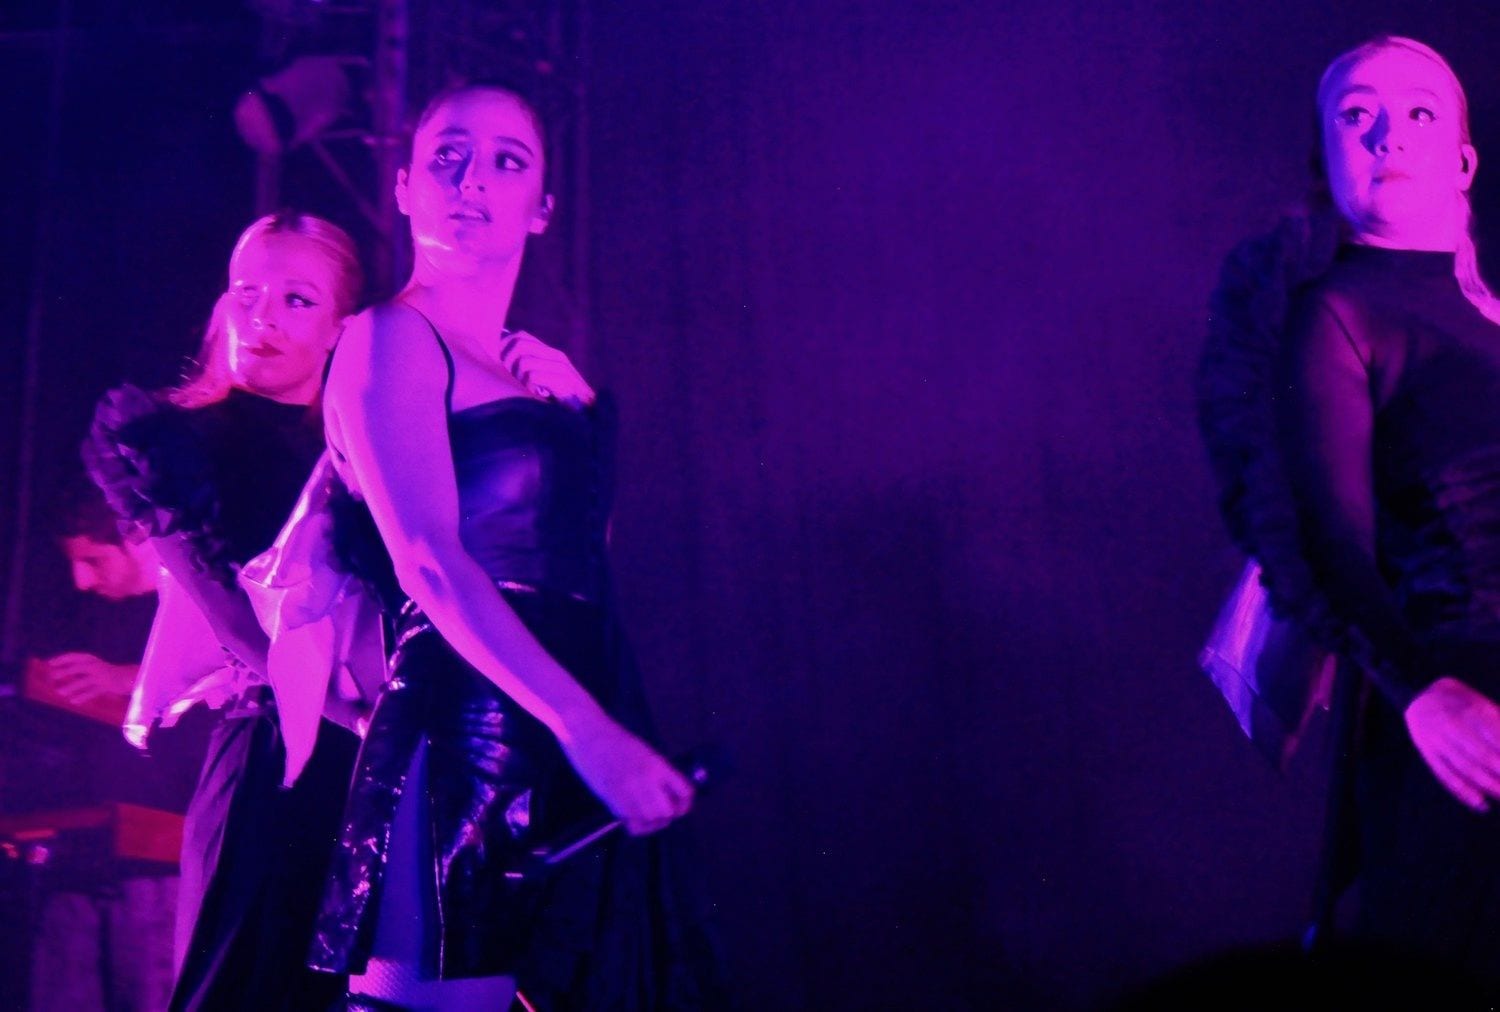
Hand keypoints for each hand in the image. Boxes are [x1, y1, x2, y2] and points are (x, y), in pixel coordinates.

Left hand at [40, 653, 137, 704]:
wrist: (127, 677)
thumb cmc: (104, 673)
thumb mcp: (92, 666)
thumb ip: (78, 668)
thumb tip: (56, 674)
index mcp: (91, 659)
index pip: (74, 657)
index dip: (61, 659)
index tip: (49, 663)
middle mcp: (96, 666)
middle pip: (78, 668)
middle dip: (65, 671)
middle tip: (52, 677)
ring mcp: (101, 676)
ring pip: (84, 682)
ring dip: (71, 687)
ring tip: (60, 692)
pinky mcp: (107, 686)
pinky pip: (92, 692)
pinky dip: (82, 696)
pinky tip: (74, 701)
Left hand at [501, 331, 595, 406]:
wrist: (587, 415)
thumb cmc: (561, 401)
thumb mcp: (542, 381)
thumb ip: (528, 368)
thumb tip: (502, 358)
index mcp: (551, 353)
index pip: (521, 336)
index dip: (505, 348)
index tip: (502, 366)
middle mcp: (557, 356)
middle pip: (519, 344)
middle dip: (508, 361)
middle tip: (511, 379)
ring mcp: (562, 367)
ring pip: (524, 361)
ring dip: (519, 378)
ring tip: (525, 390)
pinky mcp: (564, 380)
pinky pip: (534, 376)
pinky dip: (529, 388)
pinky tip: (534, 396)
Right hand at [560, 716, 693, 834]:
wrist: (589, 736)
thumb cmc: (616, 739)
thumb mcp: (645, 753)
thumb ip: (658, 773)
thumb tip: (667, 794)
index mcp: (658, 765)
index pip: (685, 792)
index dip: (685, 802)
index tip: (679, 803)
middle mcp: (647, 781)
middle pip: (668, 811)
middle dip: (668, 814)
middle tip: (661, 810)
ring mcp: (630, 793)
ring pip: (652, 820)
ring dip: (653, 821)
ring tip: (647, 814)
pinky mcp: (613, 802)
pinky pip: (634, 825)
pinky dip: (638, 826)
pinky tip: (635, 818)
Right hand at [1405, 676, 1499, 811]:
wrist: (1419, 698)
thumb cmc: (1461, 702)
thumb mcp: (1481, 701)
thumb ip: (1497, 721)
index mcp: (1470, 709)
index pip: (1496, 736)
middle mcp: (1452, 725)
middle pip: (1482, 755)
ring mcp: (1438, 740)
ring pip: (1465, 768)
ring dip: (1488, 786)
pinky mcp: (1428, 754)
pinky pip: (1445, 775)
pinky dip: (1463, 792)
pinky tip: (1481, 804)